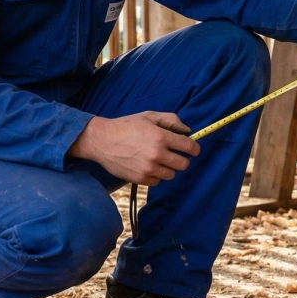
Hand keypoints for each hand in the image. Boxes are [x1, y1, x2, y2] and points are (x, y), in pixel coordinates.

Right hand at [68, 111, 199, 185]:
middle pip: (184, 164)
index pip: (189, 147)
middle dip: (181, 158)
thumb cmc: (126, 126)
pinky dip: (155, 175)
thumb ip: (171, 120)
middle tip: (173, 154)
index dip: (194, 148)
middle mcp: (157, 154)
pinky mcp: (140, 178)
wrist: (102, 141)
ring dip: (168, 168)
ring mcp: (148, 168)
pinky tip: (147, 165)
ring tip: (158, 159)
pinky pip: (157, 181)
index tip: (193, 149)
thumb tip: (187, 131)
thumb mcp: (148, 116)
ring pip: (171, 174)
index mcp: (161, 137)